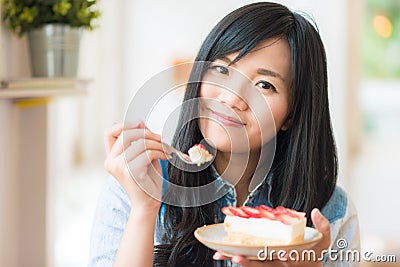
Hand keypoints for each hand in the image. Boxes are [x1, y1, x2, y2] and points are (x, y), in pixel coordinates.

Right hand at [104, 121, 166, 213]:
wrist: (148, 204)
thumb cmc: (146, 181)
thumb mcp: (140, 157)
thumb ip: (138, 142)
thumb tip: (141, 124)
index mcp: (111, 158)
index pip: (109, 133)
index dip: (125, 125)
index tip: (142, 126)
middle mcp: (111, 162)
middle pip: (127, 133)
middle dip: (147, 132)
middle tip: (160, 138)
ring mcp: (119, 167)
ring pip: (141, 143)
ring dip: (158, 144)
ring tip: (166, 150)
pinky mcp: (130, 171)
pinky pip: (148, 152)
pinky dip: (160, 152)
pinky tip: (165, 157)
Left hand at [213, 208, 329, 266]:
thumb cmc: (310, 255)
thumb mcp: (322, 243)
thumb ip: (323, 227)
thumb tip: (316, 211)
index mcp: (295, 258)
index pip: (291, 257)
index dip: (287, 256)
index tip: (283, 252)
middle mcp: (281, 264)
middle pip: (265, 265)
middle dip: (251, 262)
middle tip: (237, 257)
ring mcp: (270, 266)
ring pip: (253, 266)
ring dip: (238, 261)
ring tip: (223, 255)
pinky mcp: (262, 265)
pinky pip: (248, 263)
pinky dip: (235, 259)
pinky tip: (222, 254)